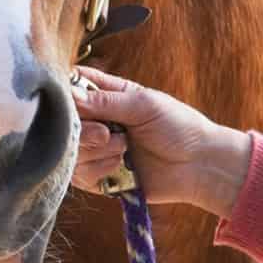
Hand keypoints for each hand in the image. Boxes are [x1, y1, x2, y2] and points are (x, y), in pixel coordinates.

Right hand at [70, 66, 252, 216]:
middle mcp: (97, 121)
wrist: (199, 166)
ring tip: (124, 149)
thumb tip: (68, 96)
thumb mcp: (143, 104)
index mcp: (107, 95)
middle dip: (82, 130)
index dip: (64, 92)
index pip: (72, 86)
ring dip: (95, 151)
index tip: (70, 102)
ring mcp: (97, 149)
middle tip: (106, 133)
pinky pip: (80, 174)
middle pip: (64, 122)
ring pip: (70, 150)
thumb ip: (104, 101)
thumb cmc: (178, 126)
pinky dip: (98, 170)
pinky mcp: (99, 177)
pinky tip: (121, 166)